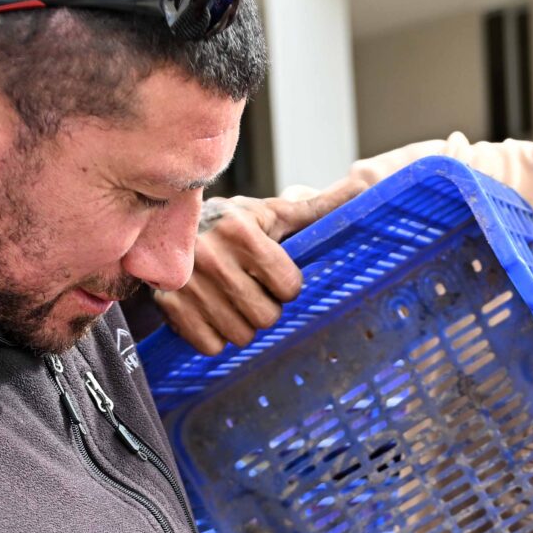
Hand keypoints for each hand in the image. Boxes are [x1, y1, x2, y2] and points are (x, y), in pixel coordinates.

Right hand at [152, 187, 355, 355]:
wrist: (167, 228)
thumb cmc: (231, 224)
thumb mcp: (272, 213)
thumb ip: (316, 209)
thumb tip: (365, 187)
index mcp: (240, 230)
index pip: (289, 287)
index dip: (286, 285)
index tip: (273, 274)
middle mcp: (210, 255)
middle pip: (266, 316)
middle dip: (265, 307)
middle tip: (251, 288)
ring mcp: (186, 283)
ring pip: (241, 334)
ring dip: (242, 323)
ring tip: (230, 299)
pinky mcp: (168, 305)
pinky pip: (211, 346)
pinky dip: (215, 336)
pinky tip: (210, 311)